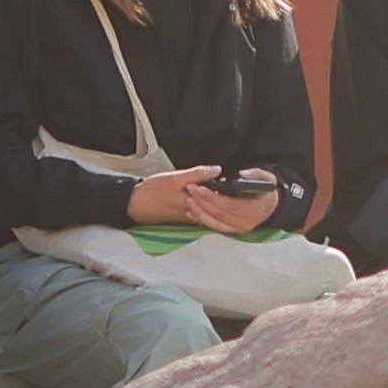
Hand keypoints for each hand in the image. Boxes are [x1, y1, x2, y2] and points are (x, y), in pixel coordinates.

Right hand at [132, 167, 278, 234]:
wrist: (136, 205)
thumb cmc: (153, 191)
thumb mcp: (174, 178)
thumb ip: (197, 174)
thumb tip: (217, 170)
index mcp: (193, 204)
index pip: (220, 201)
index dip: (235, 194)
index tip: (249, 184)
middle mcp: (195, 214)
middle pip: (221, 209)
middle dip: (236, 201)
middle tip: (252, 189)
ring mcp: (191, 217)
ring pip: (215, 213)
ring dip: (227, 205)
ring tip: (242, 195)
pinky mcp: (187, 217)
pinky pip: (207, 213)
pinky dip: (216, 207)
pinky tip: (223, 201)